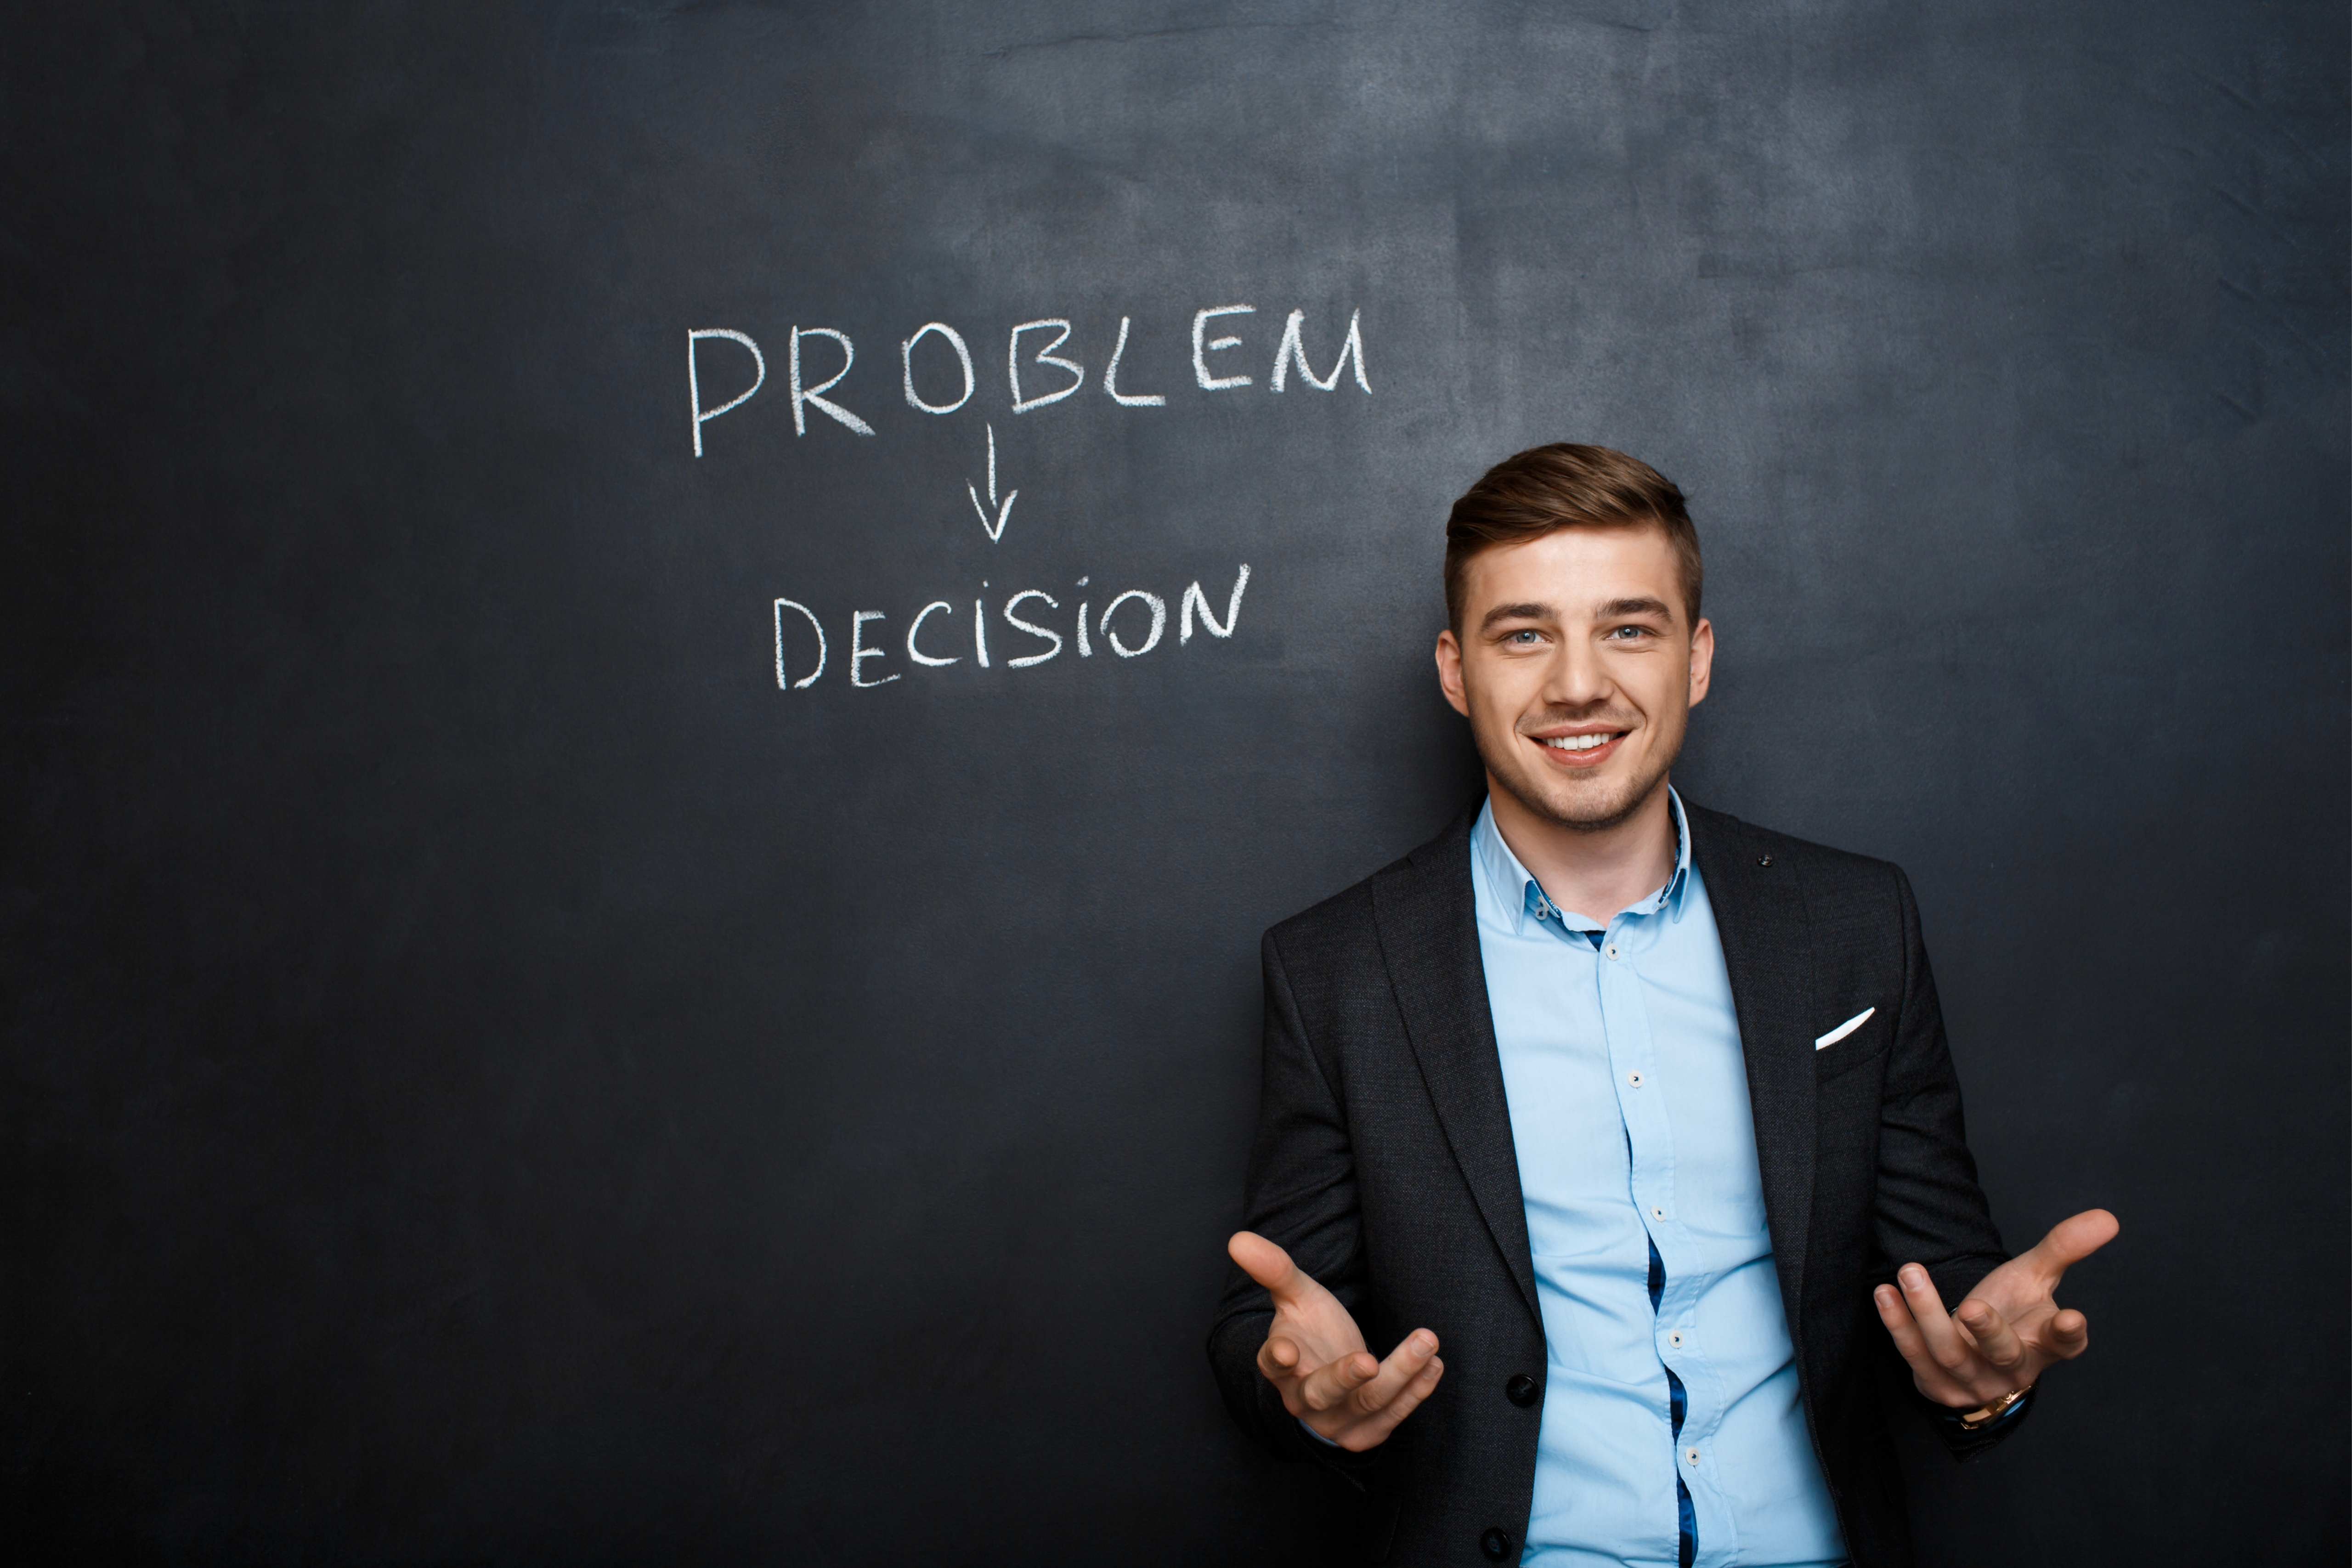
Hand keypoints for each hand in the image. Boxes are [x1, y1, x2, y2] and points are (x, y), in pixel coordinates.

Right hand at [1228, 1230, 1444, 1451]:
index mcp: (1280, 1366)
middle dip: (1344, 1378)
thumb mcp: (1295, 1298)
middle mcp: (1303, 1399)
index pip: (1272, 1363)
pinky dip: (1416, 1391)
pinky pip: (1394, 1415)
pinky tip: (1433, 1363)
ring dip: (1400, 1373)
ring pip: (1368, 1403)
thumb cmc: (1311, 1332)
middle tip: (1368, 1361)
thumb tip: (1238, 1239)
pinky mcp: (1365, 1433)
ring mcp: (1336, 1421)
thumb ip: (1274, 1270)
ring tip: (1426, 1340)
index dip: (1279, 1357)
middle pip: (1320, 1394)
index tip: (1288, 1350)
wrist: (1330, 1375)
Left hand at [1875, 1208, 2118, 1410]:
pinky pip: (1913, 1357)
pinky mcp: (1937, 1386)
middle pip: (2003, 1353)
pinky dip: (1898, 1325)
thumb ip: (2064, 1248)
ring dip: (1927, 1314)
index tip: (2070, 1317)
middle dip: (1988, 1331)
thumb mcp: (2036, 1279)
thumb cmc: (2014, 1313)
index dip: (2068, 1334)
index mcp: (2045, 1345)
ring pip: (1949, 1353)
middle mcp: (2012, 1368)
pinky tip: (1885, 1293)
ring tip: (1910, 1272)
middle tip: (1972, 1306)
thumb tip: (2107, 1217)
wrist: (1979, 1359)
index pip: (2065, 1344)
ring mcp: (1972, 1381)